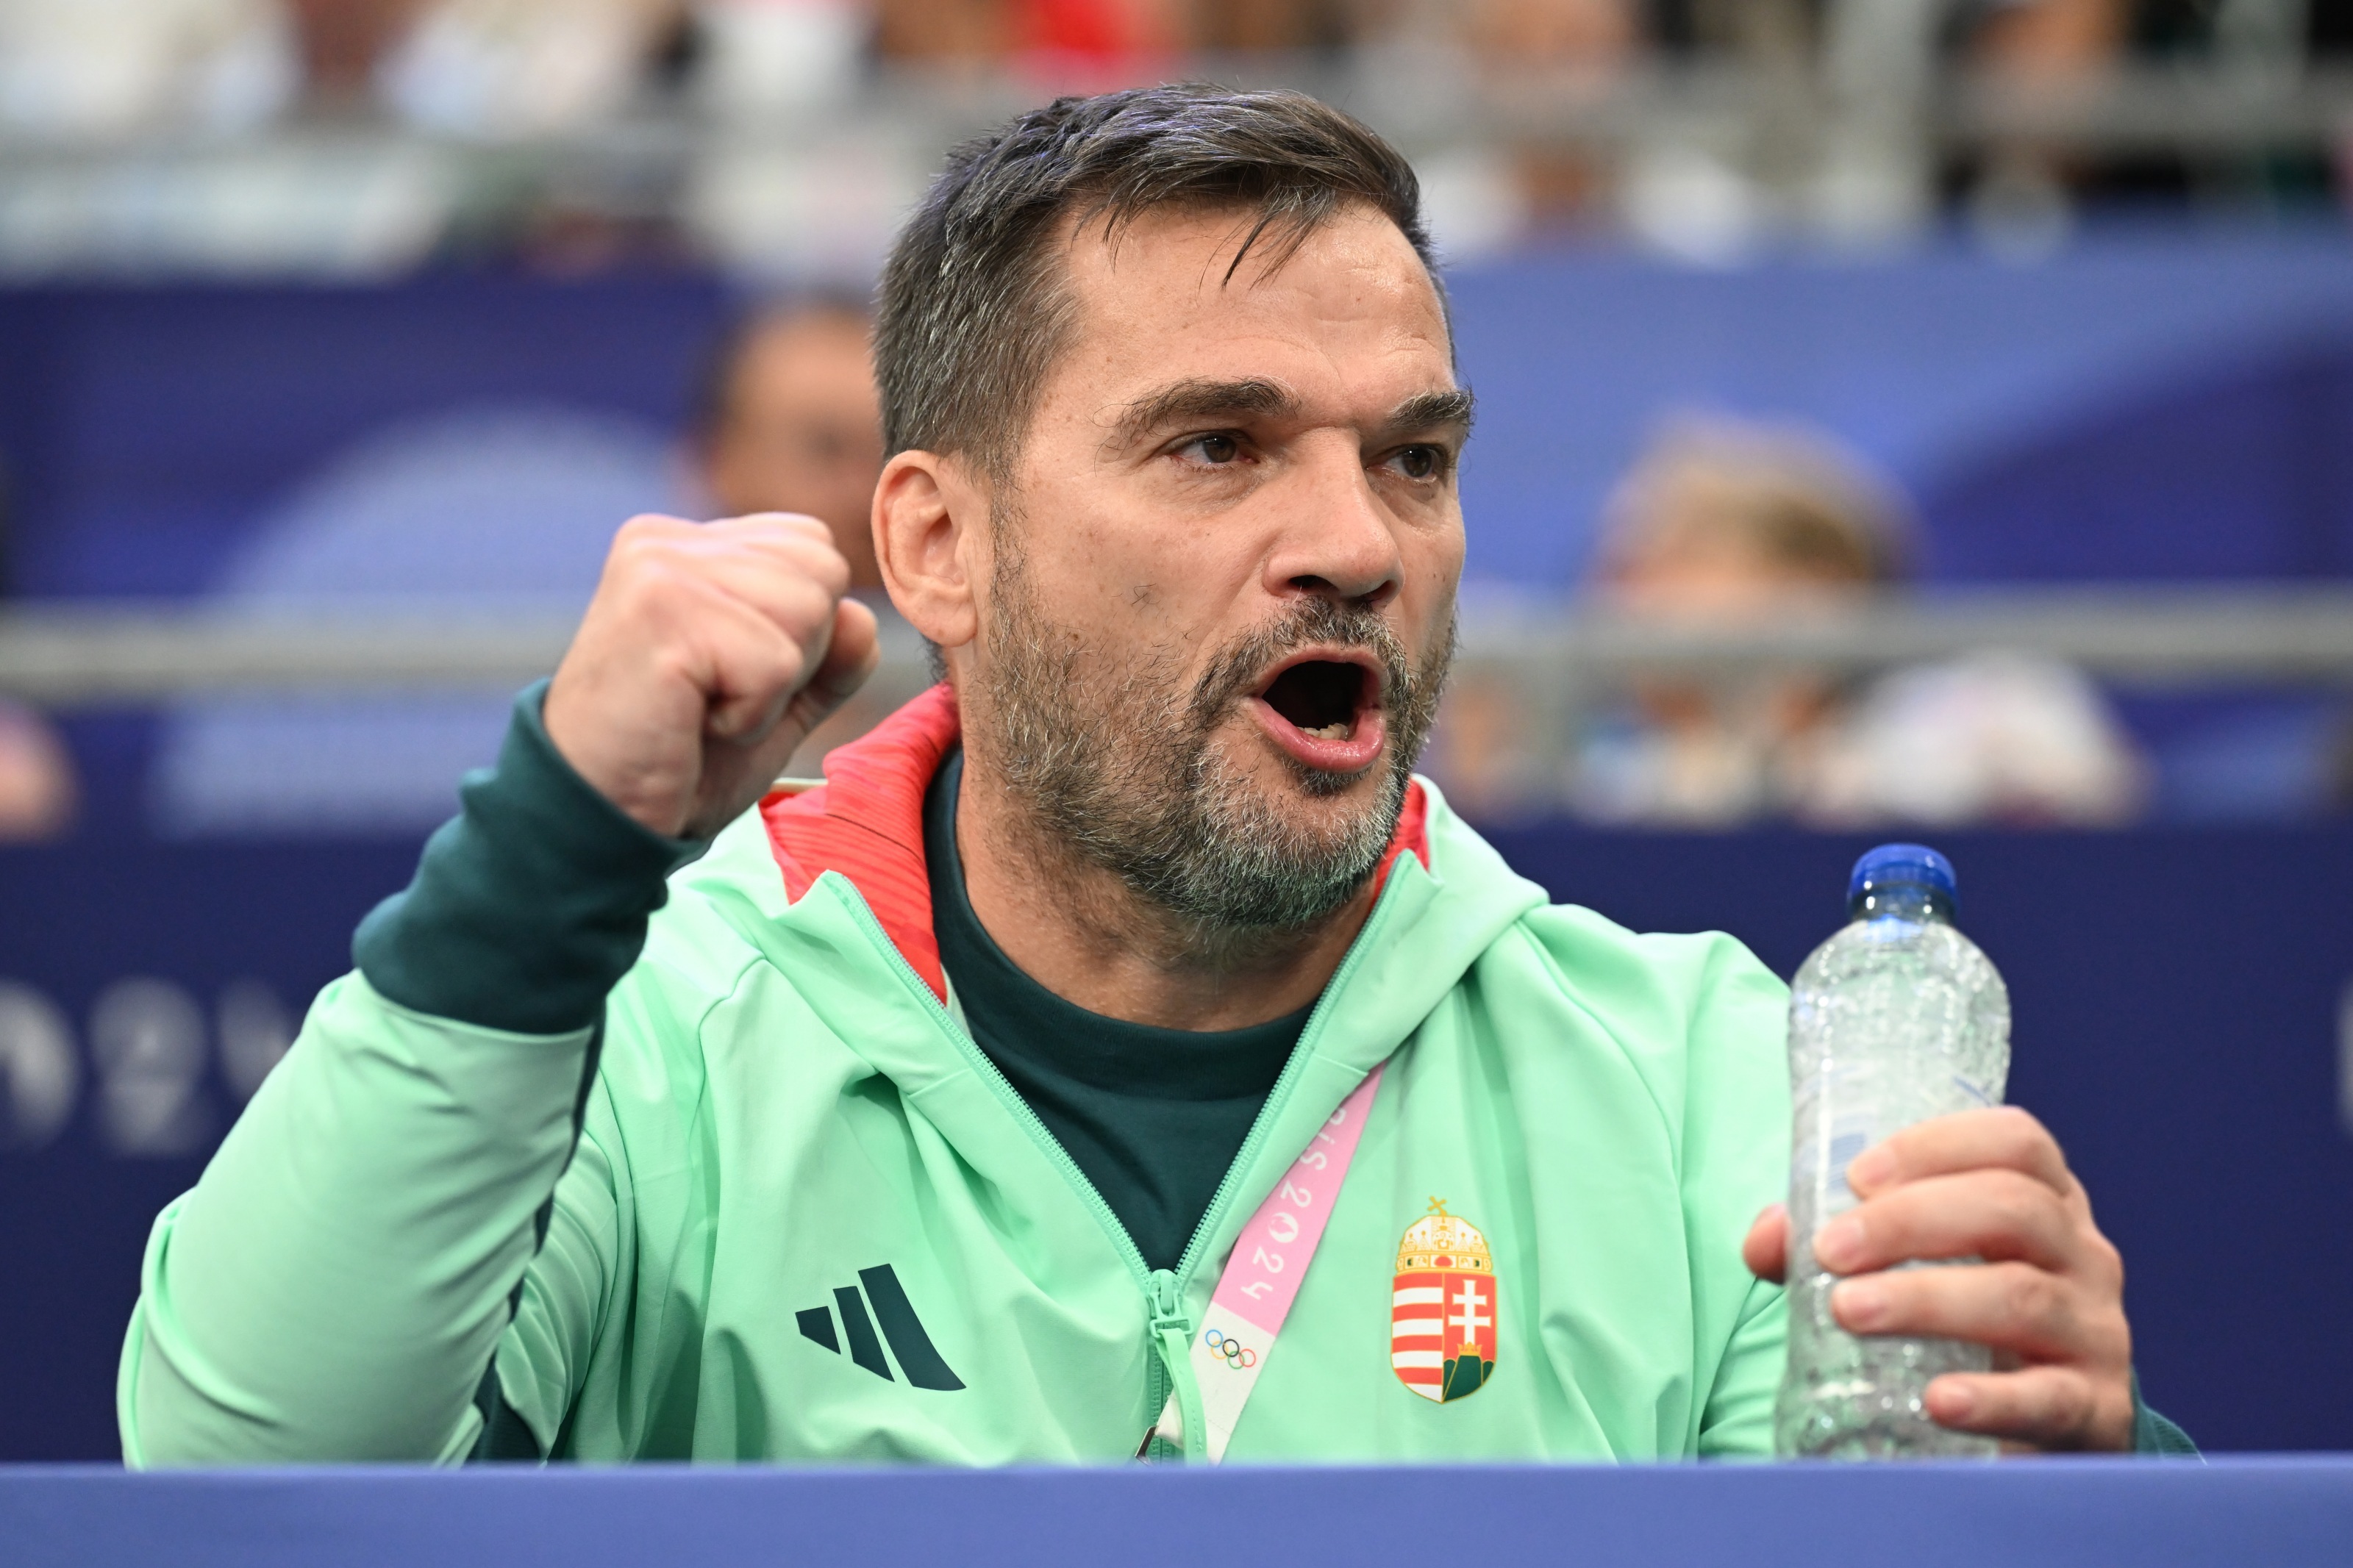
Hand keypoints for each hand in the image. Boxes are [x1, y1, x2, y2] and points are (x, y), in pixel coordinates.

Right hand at [544, 513, 877, 838]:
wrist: (601, 817)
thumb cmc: (683, 760)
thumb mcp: (778, 701)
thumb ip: (831, 655)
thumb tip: (862, 618)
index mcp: (689, 543)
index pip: (814, 547)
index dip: (804, 631)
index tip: (729, 673)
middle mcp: (668, 540)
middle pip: (823, 572)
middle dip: (796, 655)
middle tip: (716, 695)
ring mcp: (661, 568)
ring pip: (809, 611)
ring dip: (773, 689)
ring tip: (703, 708)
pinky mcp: (662, 613)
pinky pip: (778, 662)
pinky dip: (751, 716)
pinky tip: (692, 723)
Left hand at [1742, 1105, 2134, 1452]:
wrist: (2044, 1428)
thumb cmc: (1963, 1326)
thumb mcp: (1913, 1268)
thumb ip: (1835, 1243)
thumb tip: (1768, 1237)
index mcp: (2045, 1201)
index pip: (2015, 1142)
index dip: (1937, 1145)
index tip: (1858, 1176)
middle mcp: (2083, 1255)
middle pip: (2013, 1208)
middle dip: (1911, 1220)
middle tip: (1831, 1250)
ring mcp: (2096, 1332)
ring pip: (2024, 1297)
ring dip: (1927, 1298)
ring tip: (1849, 1310)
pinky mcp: (2096, 1411)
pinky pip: (2050, 1399)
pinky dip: (1991, 1399)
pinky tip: (1939, 1400)